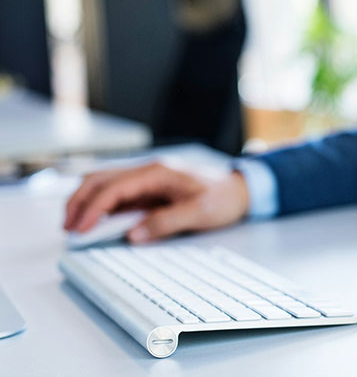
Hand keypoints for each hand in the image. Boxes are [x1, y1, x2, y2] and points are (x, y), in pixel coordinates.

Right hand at [64, 163, 249, 243]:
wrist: (239, 189)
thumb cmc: (223, 197)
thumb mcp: (200, 213)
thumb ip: (166, 223)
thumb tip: (133, 235)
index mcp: (158, 172)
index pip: (114, 187)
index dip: (93, 209)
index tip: (80, 230)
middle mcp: (148, 170)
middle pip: (100, 180)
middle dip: (78, 202)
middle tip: (67, 229)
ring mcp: (146, 178)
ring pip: (103, 183)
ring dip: (85, 202)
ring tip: (74, 226)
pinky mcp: (148, 188)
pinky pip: (116, 193)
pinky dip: (100, 205)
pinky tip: (94, 221)